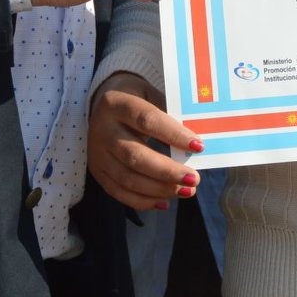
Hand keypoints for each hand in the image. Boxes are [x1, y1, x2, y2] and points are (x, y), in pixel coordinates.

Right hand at [88, 72, 201, 211]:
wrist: (101, 104)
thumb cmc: (135, 100)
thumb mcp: (150, 94)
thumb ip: (169, 115)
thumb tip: (195, 144)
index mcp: (117, 104)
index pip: (146, 120)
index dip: (173, 135)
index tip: (198, 146)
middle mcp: (103, 129)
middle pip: (134, 156)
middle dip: (167, 171)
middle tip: (194, 179)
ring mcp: (97, 153)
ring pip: (127, 178)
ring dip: (159, 189)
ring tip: (186, 191)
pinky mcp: (97, 171)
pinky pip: (118, 192)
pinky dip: (143, 201)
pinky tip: (165, 202)